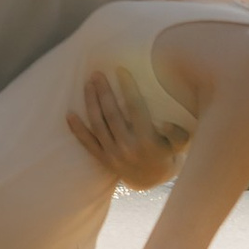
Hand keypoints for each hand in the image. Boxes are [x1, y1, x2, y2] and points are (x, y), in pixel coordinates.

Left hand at [68, 65, 177, 192]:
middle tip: (97, 73)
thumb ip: (177, 133)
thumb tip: (166, 123)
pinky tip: (69, 114)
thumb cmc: (166, 152)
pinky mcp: (103, 159)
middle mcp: (128, 148)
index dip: (128, 88)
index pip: (136, 108)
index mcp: (148, 140)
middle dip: (104, 92)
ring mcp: (113, 155)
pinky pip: (87, 143)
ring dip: (91, 103)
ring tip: (88, 84)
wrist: (151, 178)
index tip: (121, 70)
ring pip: (98, 125)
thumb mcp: (180, 144)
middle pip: (112, 114)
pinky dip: (77, 129)